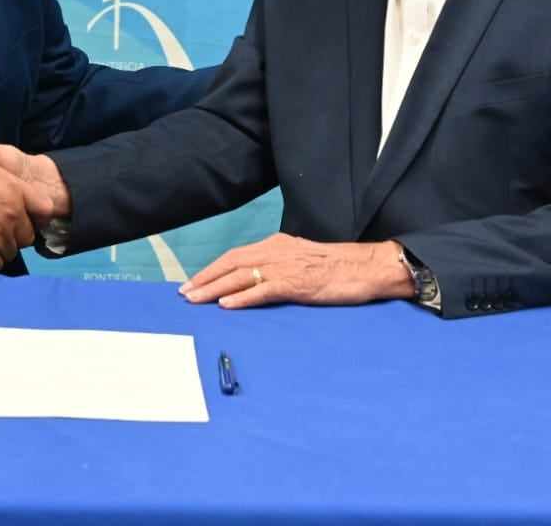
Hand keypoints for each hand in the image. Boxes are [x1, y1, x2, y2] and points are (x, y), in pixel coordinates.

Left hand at [178, 233, 413, 307]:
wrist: (366, 266)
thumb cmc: (337, 266)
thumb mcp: (302, 259)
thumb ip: (280, 265)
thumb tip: (257, 280)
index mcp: (277, 244)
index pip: (236, 255)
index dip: (212, 268)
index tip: (194, 282)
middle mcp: (276, 251)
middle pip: (232, 263)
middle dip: (205, 278)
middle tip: (184, 293)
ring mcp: (285, 267)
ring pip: (241, 276)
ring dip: (215, 289)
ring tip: (196, 299)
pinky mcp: (296, 284)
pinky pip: (263, 290)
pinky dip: (242, 298)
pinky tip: (226, 306)